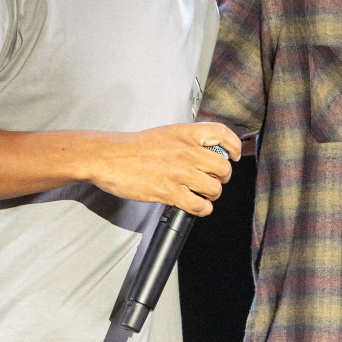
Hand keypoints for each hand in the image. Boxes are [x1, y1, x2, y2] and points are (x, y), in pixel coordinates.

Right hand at [83, 122, 240, 213]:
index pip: (222, 134)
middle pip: (223, 167)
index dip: (234, 146)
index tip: (234, 155)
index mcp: (185, 134)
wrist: (108, 157)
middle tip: (216, 180)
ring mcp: (179, 173)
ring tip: (204, 194)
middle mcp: (186, 152)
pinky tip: (198, 206)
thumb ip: (186, 140)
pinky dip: (203, 209)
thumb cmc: (133, 147)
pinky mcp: (169, 192)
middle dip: (223, 177)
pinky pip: (198, 205)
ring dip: (212, 194)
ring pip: (214, 188)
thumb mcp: (165, 133)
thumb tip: (204, 151)